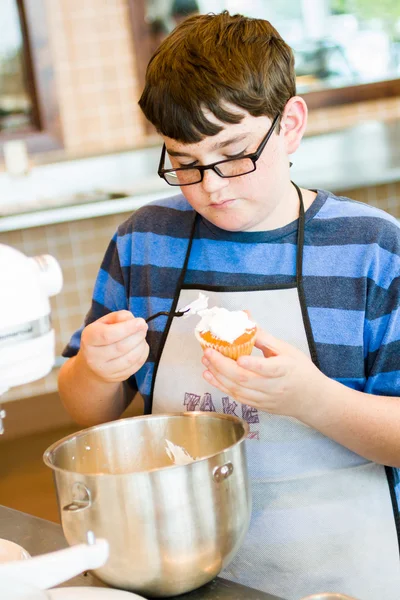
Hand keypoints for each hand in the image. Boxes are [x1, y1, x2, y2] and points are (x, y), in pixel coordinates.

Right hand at [79, 310, 148, 382]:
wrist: (93, 362)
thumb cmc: (101, 337)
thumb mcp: (105, 322)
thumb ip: (118, 317)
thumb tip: (132, 320)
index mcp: (89, 339)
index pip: (107, 335)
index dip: (127, 328)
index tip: (141, 321)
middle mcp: (93, 357)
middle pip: (121, 347)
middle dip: (137, 335)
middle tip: (144, 327)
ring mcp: (104, 371)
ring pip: (129, 358)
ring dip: (141, 345)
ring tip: (142, 336)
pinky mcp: (115, 378)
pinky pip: (135, 367)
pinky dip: (143, 355)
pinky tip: (142, 346)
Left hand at [201, 328, 326, 420]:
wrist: (312, 399)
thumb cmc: (300, 370)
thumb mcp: (287, 350)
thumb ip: (264, 337)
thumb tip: (245, 319)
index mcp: (285, 370)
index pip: (268, 369)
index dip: (253, 364)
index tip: (239, 357)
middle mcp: (274, 387)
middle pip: (246, 379)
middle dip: (223, 366)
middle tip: (208, 352)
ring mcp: (266, 399)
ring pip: (238, 390)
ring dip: (219, 376)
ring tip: (206, 362)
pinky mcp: (259, 406)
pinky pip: (238, 397)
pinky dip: (222, 386)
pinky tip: (211, 376)